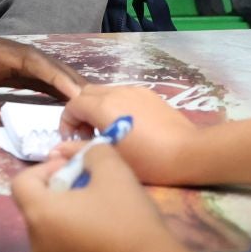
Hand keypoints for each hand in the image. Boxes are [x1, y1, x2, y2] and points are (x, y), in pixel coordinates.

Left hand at [0, 22, 81, 126]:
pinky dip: (38, 91)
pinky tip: (55, 106)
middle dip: (66, 79)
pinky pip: (15, 80)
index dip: (52, 73)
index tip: (78, 92)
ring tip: (88, 108)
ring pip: (29, 70)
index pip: (23, 56)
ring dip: (57, 86)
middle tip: (99, 104)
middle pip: (35, 62)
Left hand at [11, 143, 172, 251]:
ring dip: (69, 219)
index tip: (74, 170)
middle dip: (60, 193)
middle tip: (91, 189)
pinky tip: (108, 242)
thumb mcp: (113, 170)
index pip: (21, 183)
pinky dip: (78, 244)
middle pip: (37, 208)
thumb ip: (93, 153)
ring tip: (102, 215)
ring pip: (52, 233)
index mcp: (40, 214)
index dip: (45, 169)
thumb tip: (84, 156)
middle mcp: (38, 244)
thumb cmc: (127, 217)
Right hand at [59, 83, 203, 184]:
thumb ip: (82, 149)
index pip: (73, 105)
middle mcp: (116, 92)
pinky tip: (128, 127)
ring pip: (105, 92)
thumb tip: (61, 148)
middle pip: (86, 94)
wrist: (189, 152)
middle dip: (81, 113)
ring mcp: (134, 90)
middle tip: (88, 136)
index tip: (72, 141)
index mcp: (104, 107)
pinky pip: (123, 95)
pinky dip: (115, 106)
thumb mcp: (111, 157)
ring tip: (108, 132)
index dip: (66, 122)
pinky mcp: (149, 94)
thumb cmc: (148, 160)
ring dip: (98, 108)